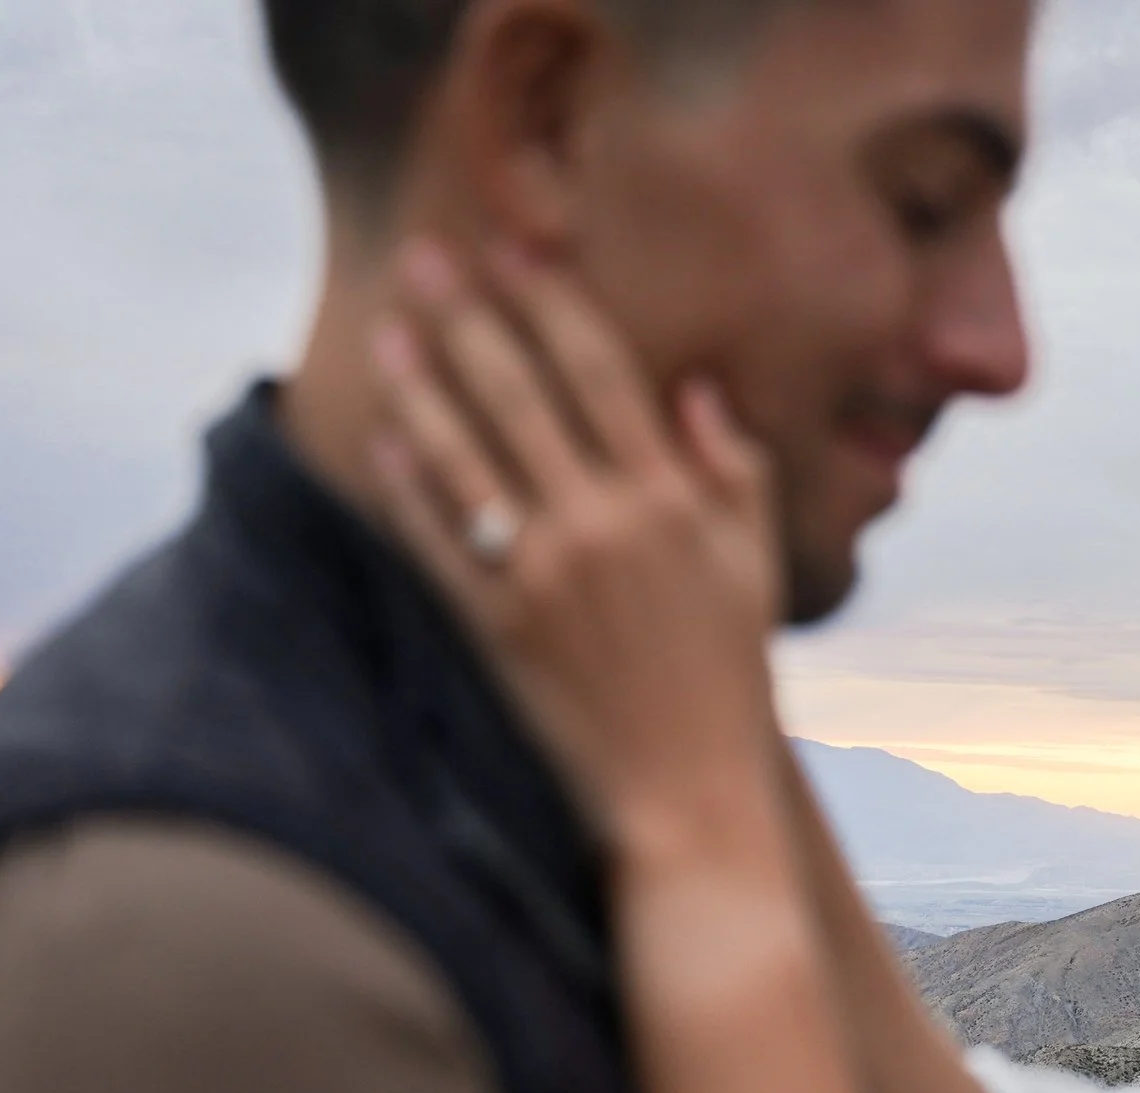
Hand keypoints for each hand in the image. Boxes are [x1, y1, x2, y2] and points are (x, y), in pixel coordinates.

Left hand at [368, 238, 784, 855]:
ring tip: (388, 332)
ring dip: (421, 384)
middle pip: (521, 394)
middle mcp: (605, 525)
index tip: (513, 250)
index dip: (551, 301)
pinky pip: (440, 541)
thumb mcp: (754, 570)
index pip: (601, 371)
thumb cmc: (728, 681)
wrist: (688, 796)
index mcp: (672, 501)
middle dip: (468, 317)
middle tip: (423, 258)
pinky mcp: (498, 630)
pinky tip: (386, 439)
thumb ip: (731, 472)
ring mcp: (544, 577)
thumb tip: (695, 389)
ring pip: (467, 456)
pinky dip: (409, 485)